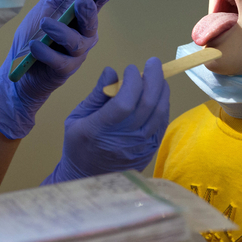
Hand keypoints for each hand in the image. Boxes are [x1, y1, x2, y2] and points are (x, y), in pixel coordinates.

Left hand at [0, 0, 113, 139]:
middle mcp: (84, 36)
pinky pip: (60, 60)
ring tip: (44, 24)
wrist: (17, 67)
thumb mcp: (45, 9)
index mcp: (81, 18)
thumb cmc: (34, 35)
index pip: (96, 5)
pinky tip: (34, 46)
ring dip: (60, 31)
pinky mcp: (65, 70)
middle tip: (82, 0)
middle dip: (89, 11)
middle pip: (92, 23)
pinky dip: (46, 52)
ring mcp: (77, 54)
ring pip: (76, 42)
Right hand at [42, 58, 169, 183]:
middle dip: (154, 77)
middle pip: (148, 103)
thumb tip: (111, 71)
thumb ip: (96, 94)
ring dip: (162, 89)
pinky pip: (163, 122)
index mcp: (100, 130)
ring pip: (160, 112)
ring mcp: (141, 146)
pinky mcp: (151, 150)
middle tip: (153, 62)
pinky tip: (159, 93)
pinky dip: (164, 104)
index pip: (125, 101)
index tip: (129, 68)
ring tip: (157, 75)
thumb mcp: (77, 118)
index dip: (132, 81)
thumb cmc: (79, 145)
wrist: (90, 179)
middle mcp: (124, 139)